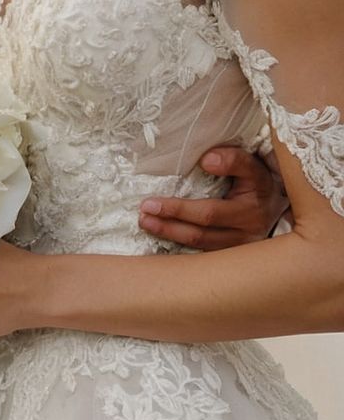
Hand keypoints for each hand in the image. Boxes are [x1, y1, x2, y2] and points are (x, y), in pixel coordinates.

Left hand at [138, 146, 288, 250]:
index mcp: (252, 208)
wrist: (274, 208)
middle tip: (145, 209)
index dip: (190, 201)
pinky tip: (160, 236)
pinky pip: (200, 256)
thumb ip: (234, 159)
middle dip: (172, 218)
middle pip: (203, 228)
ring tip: (145, 221)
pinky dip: (178, 246)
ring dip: (169, 233)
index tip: (197, 168)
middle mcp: (247, 233)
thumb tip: (206, 160)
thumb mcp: (253, 167)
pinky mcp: (230, 260)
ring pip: (199, 244)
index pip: (216, 207)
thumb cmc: (257, 183)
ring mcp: (238, 250)